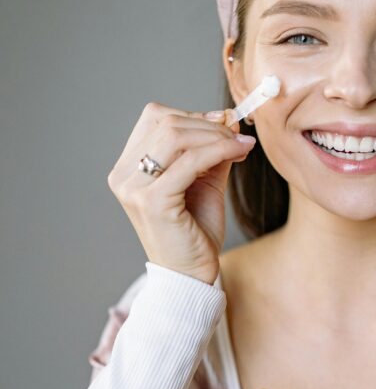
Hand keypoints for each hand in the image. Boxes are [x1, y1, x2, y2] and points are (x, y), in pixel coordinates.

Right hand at [107, 102, 254, 284]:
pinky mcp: (153, 202)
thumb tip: (227, 118)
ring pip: (175, 136)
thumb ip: (211, 150)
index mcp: (127, 168)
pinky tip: (238, 153)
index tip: (223, 125)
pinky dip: (219, 150)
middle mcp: (123, 176)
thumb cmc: (195, 231)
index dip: (191, 114)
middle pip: (165, 122)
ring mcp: (134, 189)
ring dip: (215, 135)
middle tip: (237, 136)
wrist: (191, 274)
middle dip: (208, 125)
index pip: (154, 118)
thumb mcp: (204, 181)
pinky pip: (190, 161)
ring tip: (239, 146)